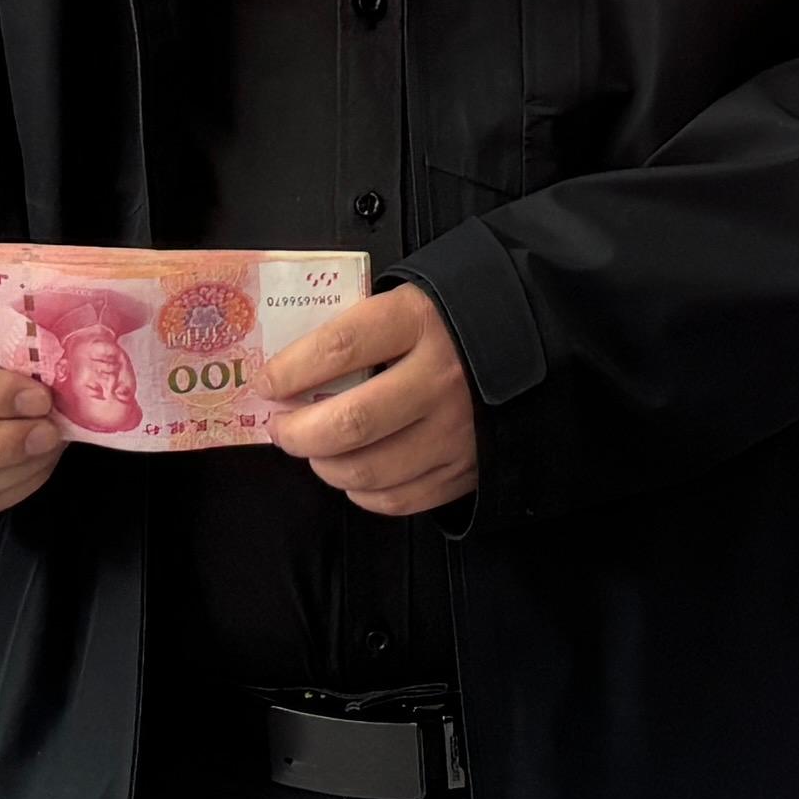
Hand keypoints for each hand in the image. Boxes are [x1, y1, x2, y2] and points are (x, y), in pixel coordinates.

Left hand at [266, 283, 480, 517]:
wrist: (532, 338)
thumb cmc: (451, 318)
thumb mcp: (408, 301)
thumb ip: (357, 330)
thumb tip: (290, 372)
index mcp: (419, 322)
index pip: (339, 348)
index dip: (291, 370)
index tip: (266, 383)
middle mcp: (440, 378)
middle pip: (351, 421)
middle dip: (298, 433)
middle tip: (281, 428)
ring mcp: (457, 429)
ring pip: (370, 469)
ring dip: (326, 466)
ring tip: (315, 452)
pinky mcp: (468, 467)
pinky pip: (400, 498)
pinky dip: (364, 493)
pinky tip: (355, 474)